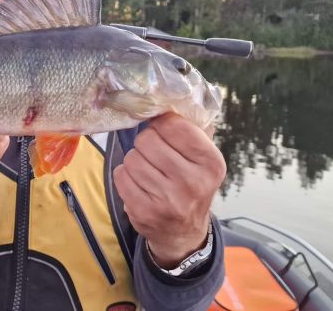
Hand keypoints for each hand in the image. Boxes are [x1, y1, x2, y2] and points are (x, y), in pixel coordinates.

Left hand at [113, 113, 225, 267]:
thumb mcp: (204, 158)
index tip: (162, 130)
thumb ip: (193, 128)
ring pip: (132, 158)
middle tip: (154, 154)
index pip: (173, 125)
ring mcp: (168, 200)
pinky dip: (125, 175)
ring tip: (148, 171)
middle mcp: (193, 182)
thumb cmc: (191, 183)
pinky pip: (121, 175)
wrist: (184, 232)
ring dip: (135, 160)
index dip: (161, 123)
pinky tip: (139, 184)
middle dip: (145, 143)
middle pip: (147, 140)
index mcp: (211, 162)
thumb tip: (169, 100)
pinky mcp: (144, 212)